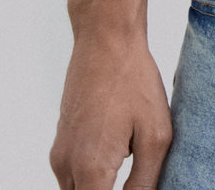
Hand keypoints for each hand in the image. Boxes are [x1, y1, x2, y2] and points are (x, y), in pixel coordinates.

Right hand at [49, 31, 172, 188]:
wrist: (106, 39)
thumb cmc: (134, 81)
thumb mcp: (155, 135)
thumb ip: (145, 182)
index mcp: (92, 168)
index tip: (133, 186)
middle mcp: (67, 166)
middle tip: (134, 176)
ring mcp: (59, 154)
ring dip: (98, 188)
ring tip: (127, 160)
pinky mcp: (60, 142)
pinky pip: (72, 176)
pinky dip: (91, 177)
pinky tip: (117, 153)